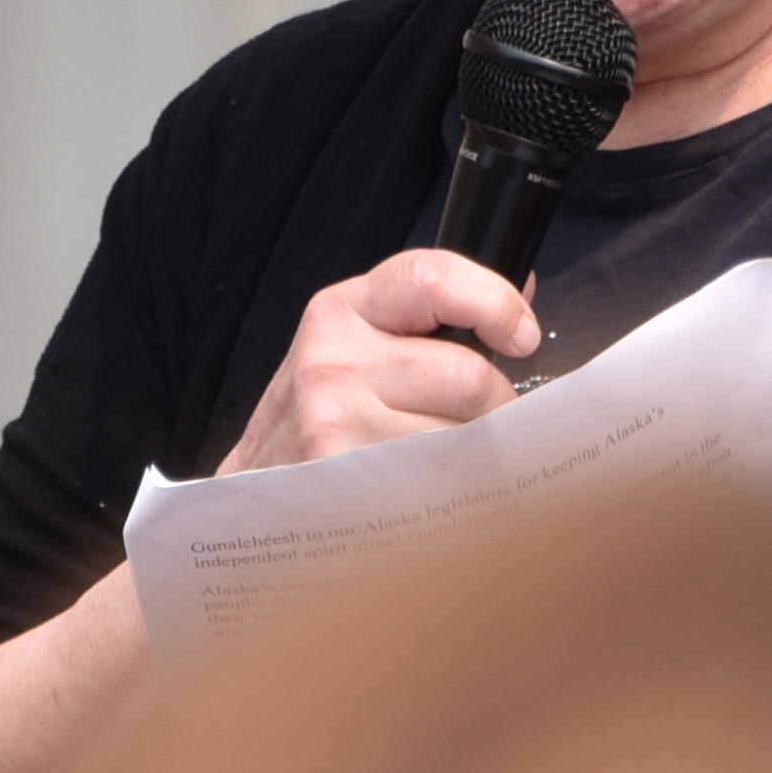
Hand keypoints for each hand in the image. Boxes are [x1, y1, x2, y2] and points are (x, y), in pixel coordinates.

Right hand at [223, 248, 542, 473]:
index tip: (520, 335)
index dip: (493, 302)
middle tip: (473, 421)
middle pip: (468, 375)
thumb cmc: (315, 417)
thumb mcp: (356, 347)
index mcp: (341, 312)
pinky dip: (450, 490)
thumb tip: (518, 293)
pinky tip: (422, 488)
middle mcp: (333, 360)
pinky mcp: (346, 477)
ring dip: (473, 453)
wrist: (251, 495)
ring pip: (463, 436)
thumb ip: (430, 318)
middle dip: (492, 406)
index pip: (432, 277)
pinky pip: (440, 482)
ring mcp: (336, 421)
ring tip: (436, 457)